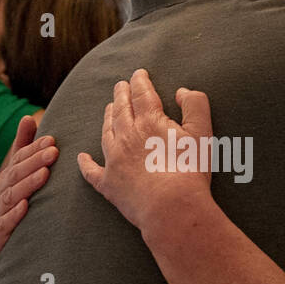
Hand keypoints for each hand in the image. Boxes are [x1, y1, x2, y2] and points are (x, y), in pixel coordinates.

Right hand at [0, 116, 56, 283]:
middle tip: (53, 151)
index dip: (32, 150)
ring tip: (44, 174)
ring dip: (27, 185)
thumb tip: (28, 117)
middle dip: (33, 162)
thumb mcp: (12, 181)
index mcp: (4, 184)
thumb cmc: (4, 214)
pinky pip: (3, 226)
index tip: (51, 140)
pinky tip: (24, 207)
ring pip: (10, 198)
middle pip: (14, 176)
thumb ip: (20, 152)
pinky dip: (13, 216)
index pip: (17, 163)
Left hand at [77, 68, 212, 233]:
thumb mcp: (202, 132)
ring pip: (106, 132)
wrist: (172, 209)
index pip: (141, 93)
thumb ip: (195, 105)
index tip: (139, 73)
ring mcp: (114, 160)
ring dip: (107, 118)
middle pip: (120, 109)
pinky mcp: (109, 184)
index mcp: (149, 122)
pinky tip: (82, 157)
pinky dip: (85, 164)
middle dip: (120, 94)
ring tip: (108, 109)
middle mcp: (126, 136)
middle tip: (120, 85)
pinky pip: (91, 171)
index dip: (140, 80)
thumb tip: (181, 91)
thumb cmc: (190, 172)